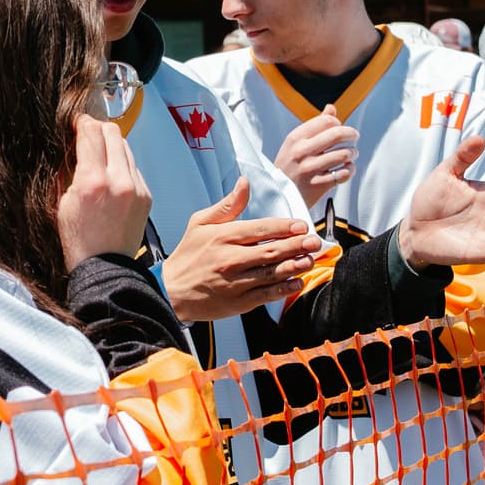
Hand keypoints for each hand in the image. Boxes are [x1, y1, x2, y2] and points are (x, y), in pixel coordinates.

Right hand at [57, 112, 153, 267]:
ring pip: (126, 147)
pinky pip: (134, 167)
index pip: (90, 132)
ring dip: (111, 146)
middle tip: (87, 134)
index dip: (81, 122)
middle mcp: (119, 180)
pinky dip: (122, 166)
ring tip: (99, 157)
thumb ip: (69, 170)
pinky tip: (112, 178)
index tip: (75, 123)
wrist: (106, 268)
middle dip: (98, 129)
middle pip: (112, 132)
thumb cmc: (78, 240)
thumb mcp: (61, 202)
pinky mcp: (146, 195)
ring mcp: (137, 187)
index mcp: (92, 181)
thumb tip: (74, 145)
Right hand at [159, 178, 327, 321]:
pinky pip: (266, 294)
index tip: (302, 226)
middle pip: (272, 250)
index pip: (261, 229)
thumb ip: (227, 205)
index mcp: (224, 236)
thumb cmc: (188, 254)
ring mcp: (235, 282)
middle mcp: (231, 258)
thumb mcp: (200, 223)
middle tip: (314, 241)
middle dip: (297, 245)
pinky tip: (297, 282)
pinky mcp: (238, 302)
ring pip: (272, 273)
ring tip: (310, 260)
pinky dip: (284, 289)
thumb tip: (244, 183)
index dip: (285, 227)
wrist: (170, 291)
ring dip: (295, 266)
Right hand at [274, 109, 356, 207]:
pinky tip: (346, 168)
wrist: (277, 195)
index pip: (326, 121)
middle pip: (337, 134)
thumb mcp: (294, 144)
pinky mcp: (318, 185)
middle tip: (354, 136)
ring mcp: (310, 169)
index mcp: (295, 138)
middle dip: (351, 134)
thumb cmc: (288, 166)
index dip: (338, 123)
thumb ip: (314, 125)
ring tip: (350, 154)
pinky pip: (344, 173)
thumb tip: (331, 108)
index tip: (340, 128)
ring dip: (352, 153)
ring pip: (344, 153)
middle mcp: (302, 152)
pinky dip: (350, 170)